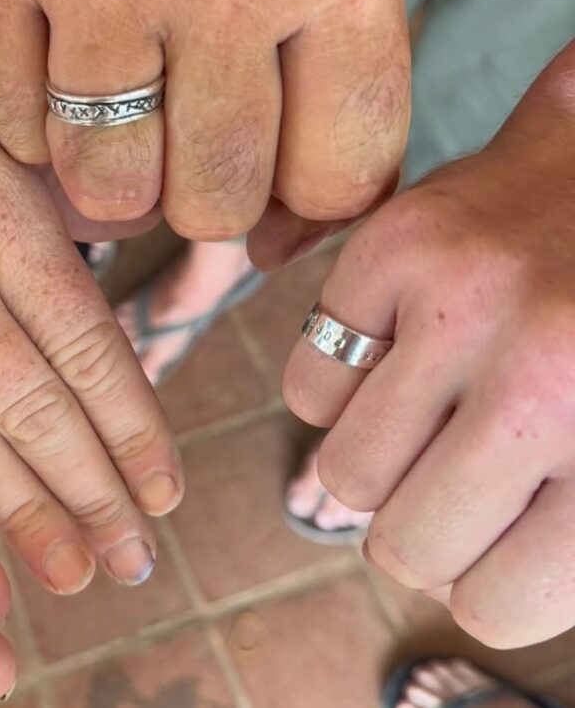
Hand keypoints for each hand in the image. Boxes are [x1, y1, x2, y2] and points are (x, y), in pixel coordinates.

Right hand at [0, 0, 409, 248]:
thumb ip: (329, 119)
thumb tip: (274, 251)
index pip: (334, 180)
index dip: (303, 196)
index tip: (278, 164)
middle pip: (214, 202)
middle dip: (202, 187)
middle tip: (187, 120)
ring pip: (107, 188)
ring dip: (115, 164)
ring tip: (121, 97)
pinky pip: (14, 134)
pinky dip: (32, 118)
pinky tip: (53, 55)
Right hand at [282, 42, 574, 647]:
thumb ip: (567, 540)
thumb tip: (458, 598)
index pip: (493, 606)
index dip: (490, 582)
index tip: (505, 538)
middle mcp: (541, 386)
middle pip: (405, 548)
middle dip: (426, 527)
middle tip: (464, 478)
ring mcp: (459, 307)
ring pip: (344, 474)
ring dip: (381, 461)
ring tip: (434, 412)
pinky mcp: (393, 248)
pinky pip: (305, 386)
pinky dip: (339, 386)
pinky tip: (398, 355)